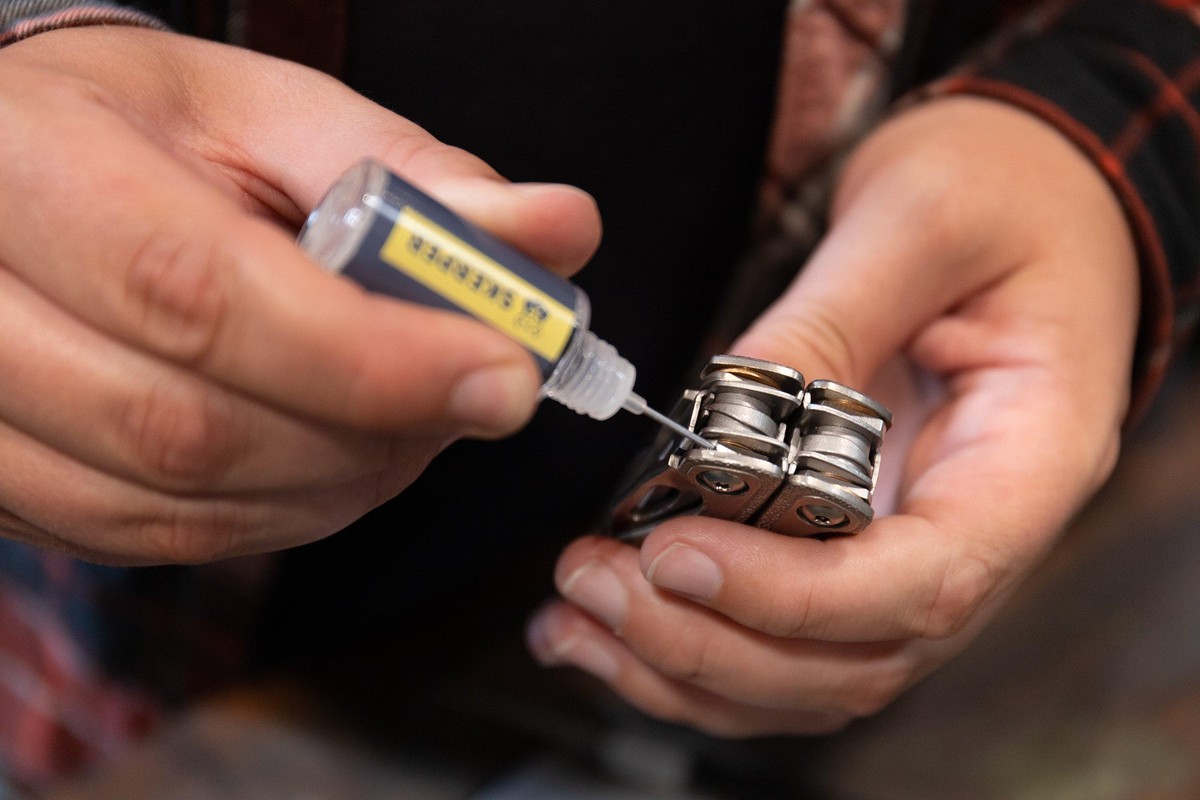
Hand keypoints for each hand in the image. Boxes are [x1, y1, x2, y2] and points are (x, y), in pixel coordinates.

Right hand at [0, 27, 599, 563]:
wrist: (20, 170)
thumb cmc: (143, 127)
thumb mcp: (274, 114)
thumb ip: (415, 178)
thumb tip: (555, 232)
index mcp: (33, 172)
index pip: (200, 296)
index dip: (370, 358)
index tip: (502, 375)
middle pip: (192, 427)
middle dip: (375, 430)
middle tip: (477, 391)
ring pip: (184, 507)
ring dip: (342, 480)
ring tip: (409, 412)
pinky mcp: (15, 485)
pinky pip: (165, 541)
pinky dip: (285, 511)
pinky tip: (337, 456)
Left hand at [528, 96, 1138, 734]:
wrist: (1036, 196)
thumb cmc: (1005, 191)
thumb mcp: (922, 220)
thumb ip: (827, 320)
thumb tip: (720, 423)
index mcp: (1028, 460)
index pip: (923, 583)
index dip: (792, 597)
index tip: (677, 554)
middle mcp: (981, 532)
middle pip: (856, 657)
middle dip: (714, 642)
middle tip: (596, 581)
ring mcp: (920, 549)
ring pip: (812, 674)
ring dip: (688, 666)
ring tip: (576, 615)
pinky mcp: (863, 542)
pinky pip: (787, 637)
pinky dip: (694, 649)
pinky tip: (607, 627)